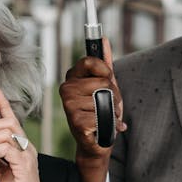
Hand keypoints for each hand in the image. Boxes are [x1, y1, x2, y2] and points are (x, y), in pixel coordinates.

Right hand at [59, 38, 124, 181]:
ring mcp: (69, 105)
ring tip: (105, 117)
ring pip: (104, 98)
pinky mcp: (76, 121)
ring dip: (113, 110)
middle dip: (114, 94)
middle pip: (103, 81)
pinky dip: (109, 123)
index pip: (89, 61)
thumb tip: (103, 39)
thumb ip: (104, 63)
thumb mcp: (106, 85)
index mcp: (72, 78)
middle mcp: (67, 89)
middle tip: (110, 105)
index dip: (105, 70)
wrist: (97, 142)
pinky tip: (101, 127)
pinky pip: (103, 114)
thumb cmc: (100, 112)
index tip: (108, 78)